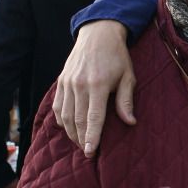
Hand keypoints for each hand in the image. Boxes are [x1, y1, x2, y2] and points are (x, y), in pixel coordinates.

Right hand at [55, 20, 135, 156]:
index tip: (90, 153)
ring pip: (65, 115)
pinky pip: (57, 106)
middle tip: (87, 153)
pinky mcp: (61, 81)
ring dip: (71, 132)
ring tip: (80, 142)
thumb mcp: (128, 76)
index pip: (92, 118)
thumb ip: (126, 100)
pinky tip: (69, 128)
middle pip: (76, 120)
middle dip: (81, 139)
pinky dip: (61, 120)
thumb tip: (130, 122)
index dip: (91, 137)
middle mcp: (79, 85)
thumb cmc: (117, 56)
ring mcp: (67, 83)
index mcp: (98, 85)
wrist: (98, 34)